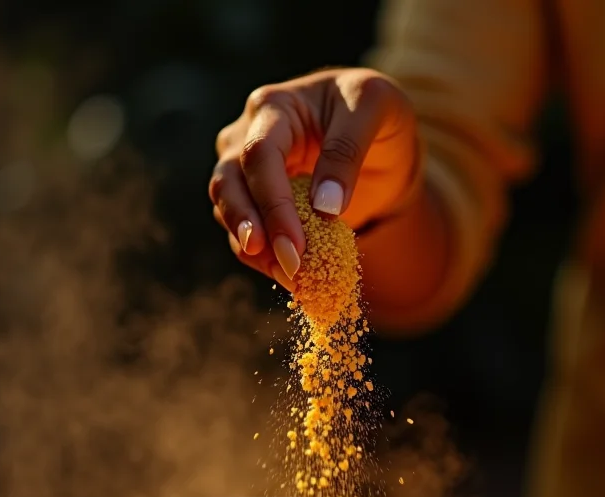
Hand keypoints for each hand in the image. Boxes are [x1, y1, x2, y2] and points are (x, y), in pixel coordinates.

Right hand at [209, 68, 419, 290]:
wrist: (378, 136)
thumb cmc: (375, 112)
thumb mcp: (375, 108)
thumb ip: (348, 149)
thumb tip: (324, 208)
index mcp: (273, 107)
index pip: (259, 155)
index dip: (273, 203)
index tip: (294, 245)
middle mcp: (246, 138)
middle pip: (227, 185)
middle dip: (250, 230)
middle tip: (285, 266)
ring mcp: (245, 174)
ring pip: (227, 214)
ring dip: (256, 252)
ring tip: (294, 279)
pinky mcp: (255, 206)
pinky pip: (248, 237)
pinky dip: (266, 261)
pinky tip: (296, 280)